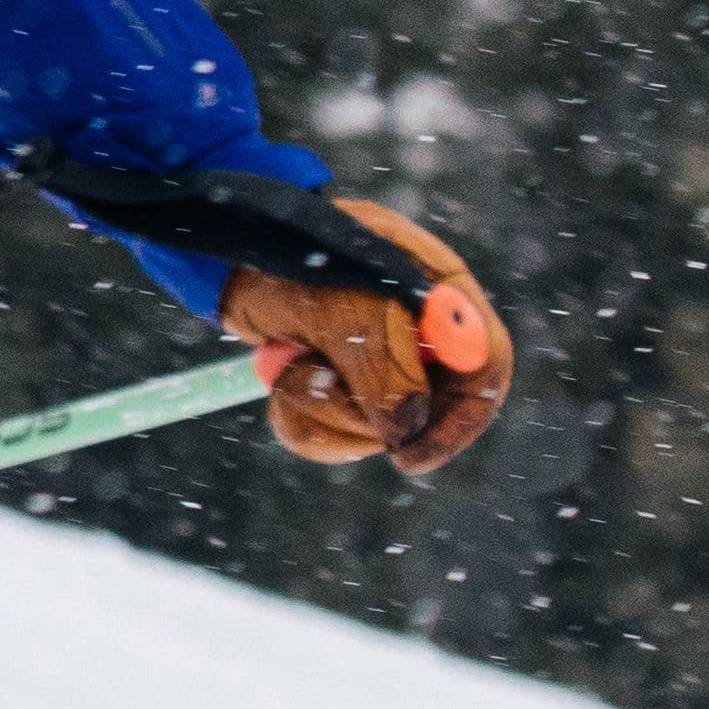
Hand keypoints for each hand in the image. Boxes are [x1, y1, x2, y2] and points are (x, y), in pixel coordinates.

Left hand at [222, 195, 511, 478]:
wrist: (223, 252)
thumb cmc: (288, 259)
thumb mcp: (338, 303)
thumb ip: (382, 360)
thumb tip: (408, 428)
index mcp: (439, 293)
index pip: (485, 366)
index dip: (460, 419)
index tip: (410, 457)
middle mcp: (420, 332)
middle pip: (429, 412)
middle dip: (364, 413)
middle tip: (312, 380)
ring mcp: (381, 362)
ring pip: (376, 431)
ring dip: (323, 409)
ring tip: (289, 362)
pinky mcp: (343, 385)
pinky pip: (336, 433)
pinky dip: (302, 414)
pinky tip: (282, 376)